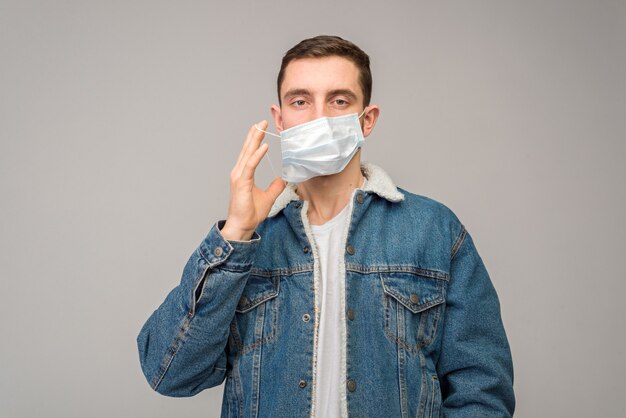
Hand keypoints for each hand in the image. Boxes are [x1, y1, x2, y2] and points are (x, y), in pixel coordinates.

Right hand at [221, 120, 285, 240]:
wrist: (242, 225)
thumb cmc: (250, 213)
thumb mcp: (268, 197)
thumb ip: (275, 186)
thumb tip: (283, 179)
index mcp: (244, 174)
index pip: (250, 153)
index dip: (255, 140)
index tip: (261, 128)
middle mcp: (239, 172)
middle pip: (247, 149)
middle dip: (254, 134)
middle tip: (261, 121)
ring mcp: (239, 176)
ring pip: (248, 153)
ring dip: (254, 139)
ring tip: (260, 127)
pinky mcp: (241, 182)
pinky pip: (250, 165)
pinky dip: (257, 155)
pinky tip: (264, 146)